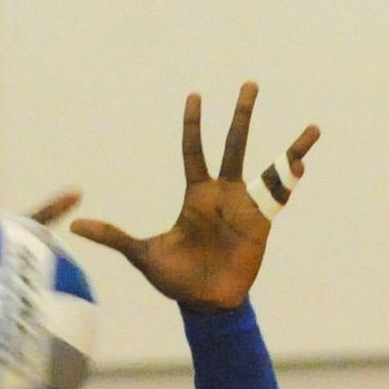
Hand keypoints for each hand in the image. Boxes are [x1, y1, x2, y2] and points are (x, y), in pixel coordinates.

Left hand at [70, 82, 316, 311]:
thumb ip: (115, 237)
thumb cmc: (176, 280)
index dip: (193, 124)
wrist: (208, 304)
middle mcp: (224, 194)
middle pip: (235, 144)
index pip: (193, 150)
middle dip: (242, 115)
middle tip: (250, 84)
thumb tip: (75, 228)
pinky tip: (302, 164)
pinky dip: (291, 181)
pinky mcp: (264, 224)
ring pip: (271, 169)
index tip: (195, 95)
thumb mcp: (143, 255)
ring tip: (312, 130)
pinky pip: (280, 197)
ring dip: (291, 150)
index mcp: (196, 195)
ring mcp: (247, 207)